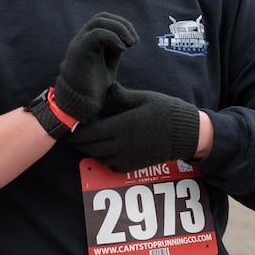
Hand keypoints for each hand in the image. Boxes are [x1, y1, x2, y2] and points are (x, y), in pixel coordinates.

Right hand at [53, 12, 138, 124]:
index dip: (122, 24)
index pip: (105, 20)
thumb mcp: (108, 64)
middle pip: (102, 17)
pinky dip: (113, 37)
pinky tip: (122, 50)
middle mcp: (81, 39)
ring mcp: (79, 43)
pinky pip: (97, 34)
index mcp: (88, 41)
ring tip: (130, 44)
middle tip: (134, 41)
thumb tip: (129, 39)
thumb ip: (114, 49)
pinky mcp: (79, 51)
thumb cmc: (94, 89)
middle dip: (122, 25)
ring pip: (99, 22)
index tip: (134, 41)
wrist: (80, 105)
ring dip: (119, 29)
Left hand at [66, 82, 201, 172]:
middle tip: (71, 133)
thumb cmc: (167, 112)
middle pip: (89, 147)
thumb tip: (107, 88)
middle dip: (77, 141)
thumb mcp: (145, 98)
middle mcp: (121, 145)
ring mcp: (127, 157)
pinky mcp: (133, 166)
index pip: (89, 132)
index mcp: (122, 126)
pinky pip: (110, 165)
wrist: (187, 134)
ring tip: (85, 139)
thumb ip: (123, 95)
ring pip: (97, 157)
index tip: (67, 125)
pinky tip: (103, 149)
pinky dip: (102, 159)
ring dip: (89, 149)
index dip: (74, 132)